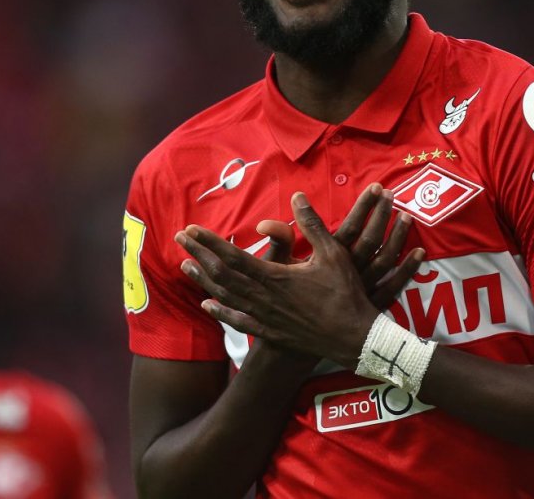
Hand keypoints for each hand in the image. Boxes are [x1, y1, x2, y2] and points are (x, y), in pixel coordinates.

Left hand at [176, 188, 423, 366]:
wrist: (355, 337)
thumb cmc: (346, 293)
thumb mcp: (332, 253)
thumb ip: (312, 224)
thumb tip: (297, 196)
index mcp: (275, 277)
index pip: (233, 256)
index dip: (210, 242)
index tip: (191, 229)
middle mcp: (263, 298)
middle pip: (221, 275)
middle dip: (198, 255)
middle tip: (178, 240)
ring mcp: (264, 317)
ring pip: (225, 297)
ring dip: (203, 280)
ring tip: (184, 267)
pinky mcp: (270, 332)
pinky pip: (238, 321)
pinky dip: (220, 311)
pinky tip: (207, 305)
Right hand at [249, 182, 423, 308]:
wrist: (295, 348)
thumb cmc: (287, 305)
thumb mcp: (278, 272)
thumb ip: (277, 243)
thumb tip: (266, 222)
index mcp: (328, 261)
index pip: (349, 227)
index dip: (363, 207)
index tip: (375, 188)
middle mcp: (349, 274)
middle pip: (372, 240)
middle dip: (383, 214)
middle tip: (392, 193)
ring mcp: (362, 291)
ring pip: (386, 260)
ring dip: (399, 237)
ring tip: (408, 215)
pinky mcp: (369, 307)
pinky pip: (394, 286)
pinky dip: (408, 269)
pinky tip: (419, 252)